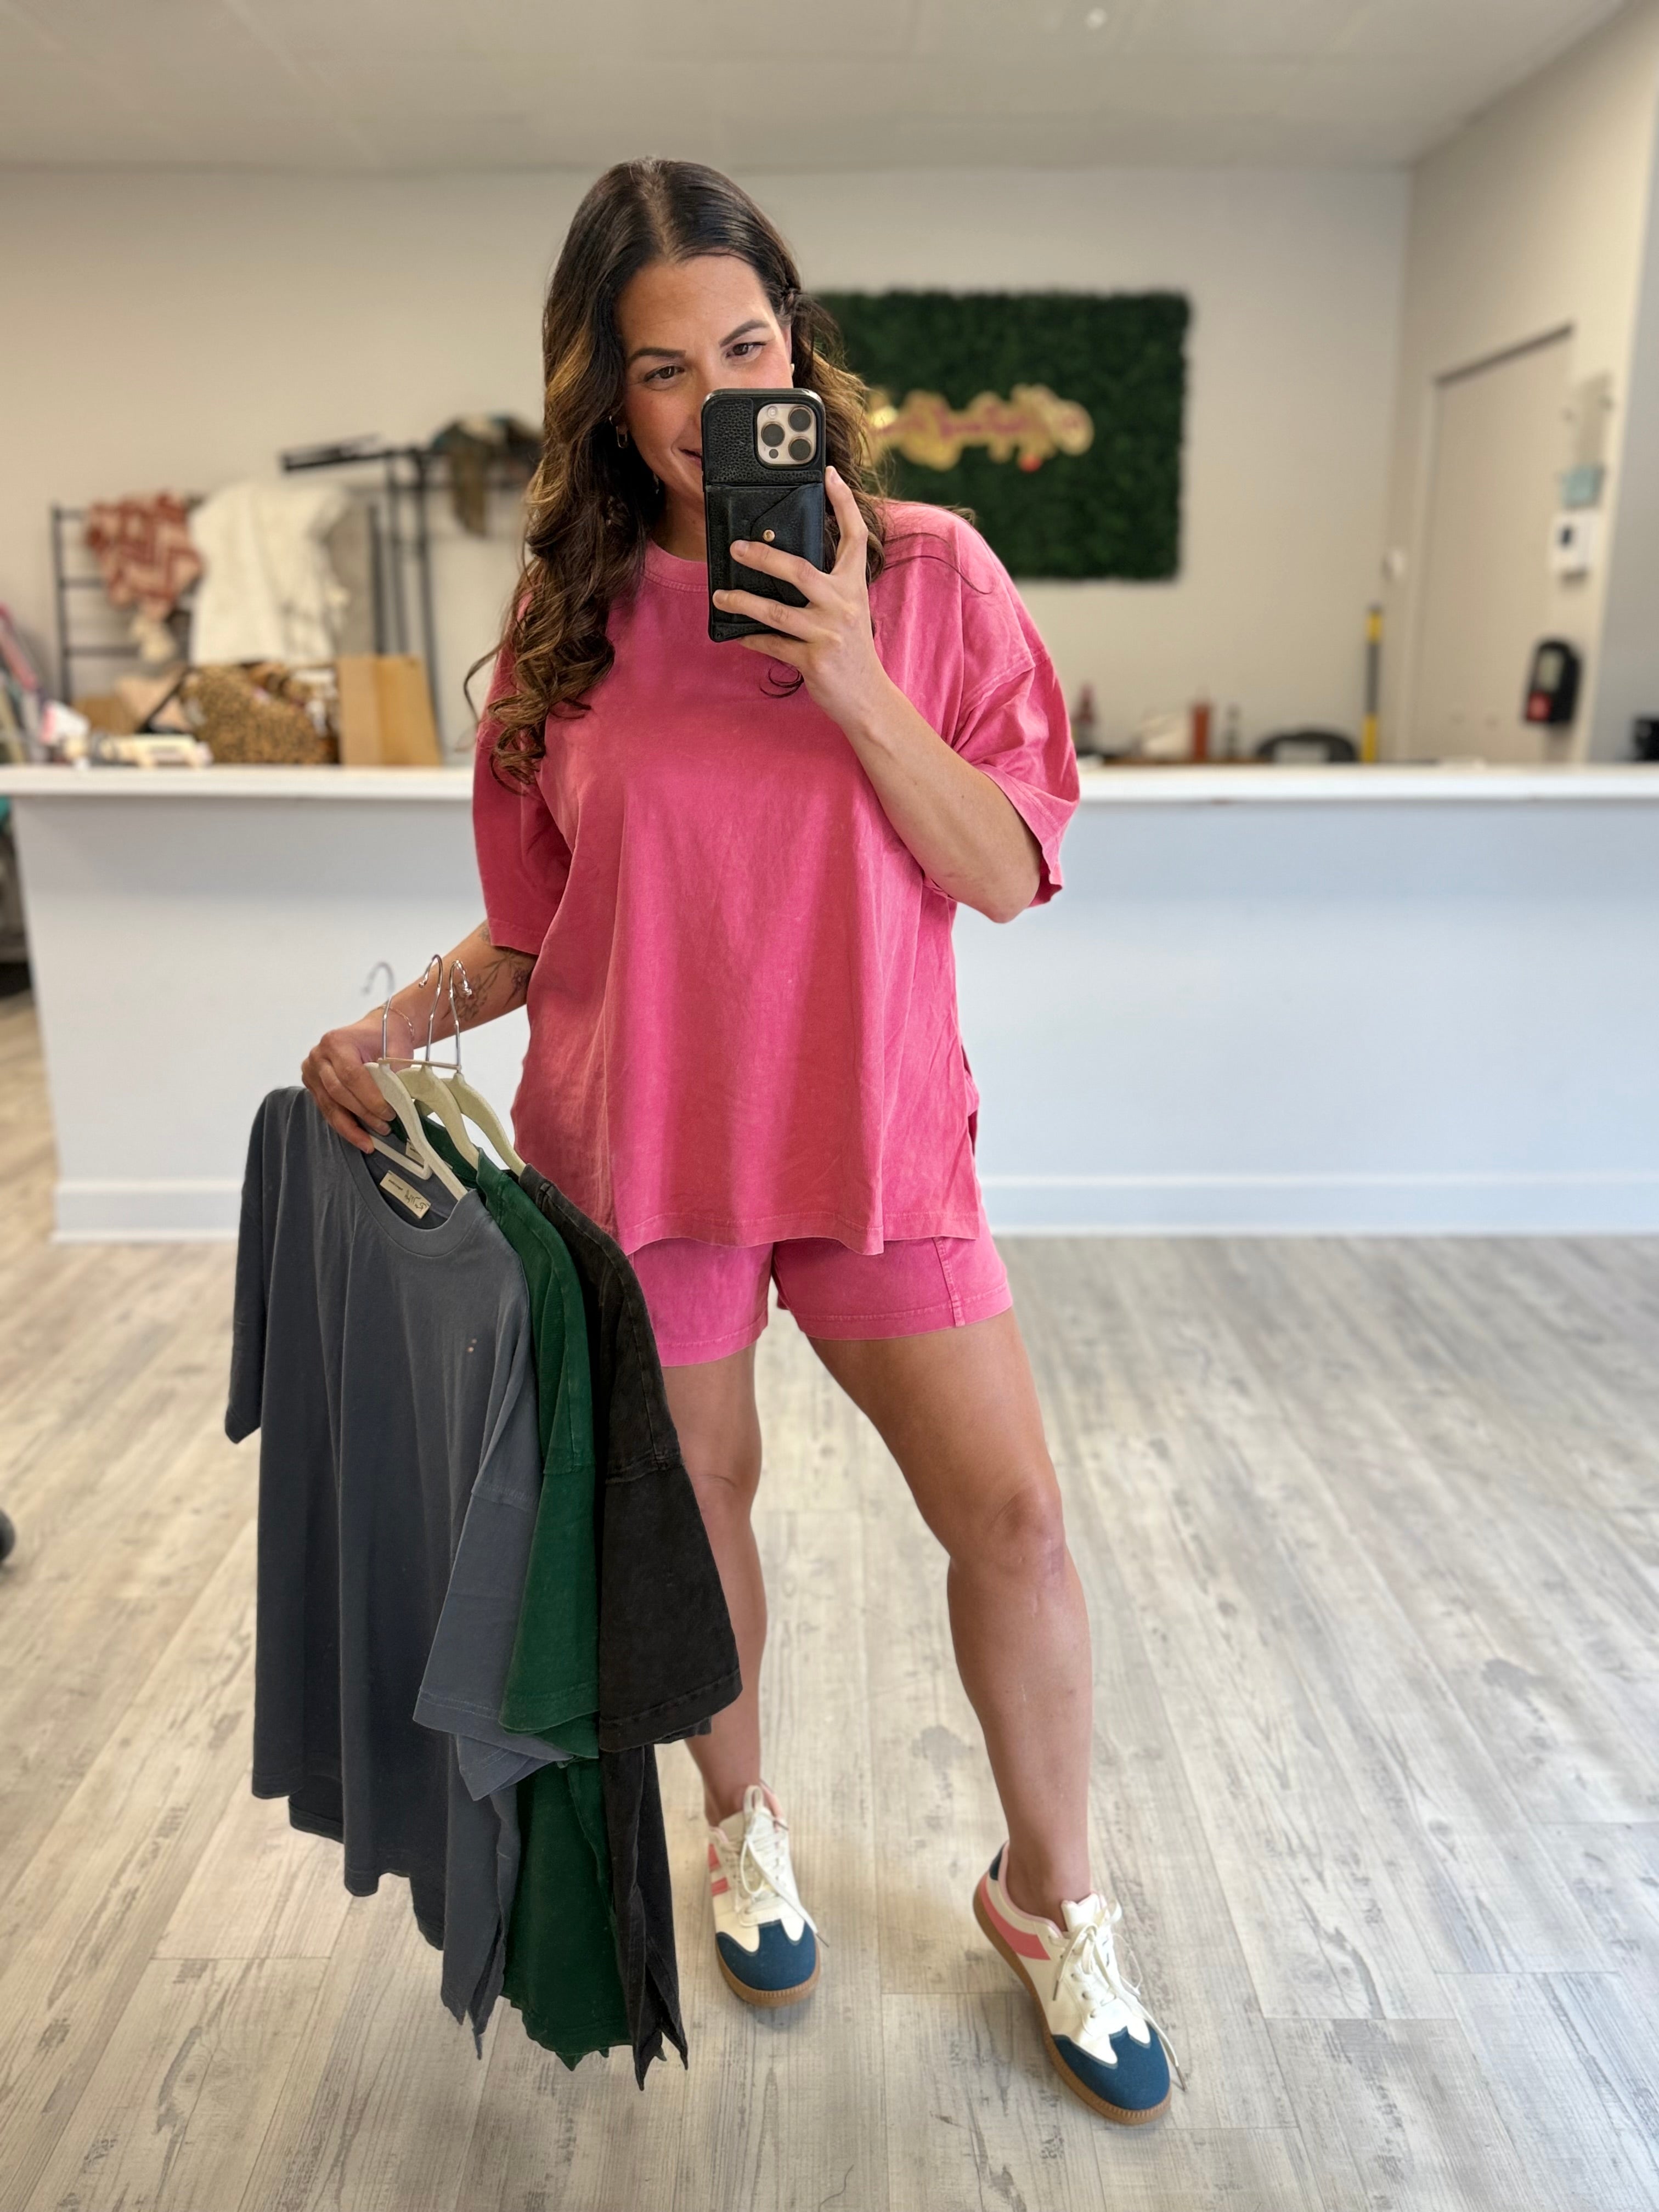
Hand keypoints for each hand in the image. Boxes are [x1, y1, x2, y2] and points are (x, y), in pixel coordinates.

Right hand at [301, 1013, 397, 1153]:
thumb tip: (399, 1104)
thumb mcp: (395, 1049)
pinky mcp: (312, 1085)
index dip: (369, 1098)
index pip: (351, 1075)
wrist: (373, 1031)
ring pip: (328, 1105)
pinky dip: (343, 1124)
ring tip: (369, 1142)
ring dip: (350, 1127)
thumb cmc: (385, 1037)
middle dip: (362, 1113)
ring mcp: (311, 1071)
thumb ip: (395, 1073)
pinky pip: (326, 1109)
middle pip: (337, 1092)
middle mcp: (318, 1055)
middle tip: (384, 1126)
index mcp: (336, 1041)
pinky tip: (357, 1137)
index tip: (388, 1113)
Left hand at [712, 466, 894, 737]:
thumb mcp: (849, 611)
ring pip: (776, 611)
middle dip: (762, 557)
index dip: (843, 502)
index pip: (855, 536)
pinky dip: (752, 638)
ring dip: (742, 601)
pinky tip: (737, 632)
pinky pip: (772, 644)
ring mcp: (828, 634)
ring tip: (720, 596)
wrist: (868, 699)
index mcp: (854, 587)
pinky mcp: (814, 661)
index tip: (829, 474)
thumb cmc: (852, 651)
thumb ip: (827, 586)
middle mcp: (844, 606)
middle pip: (799, 570)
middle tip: (735, 548)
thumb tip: (779, 564)